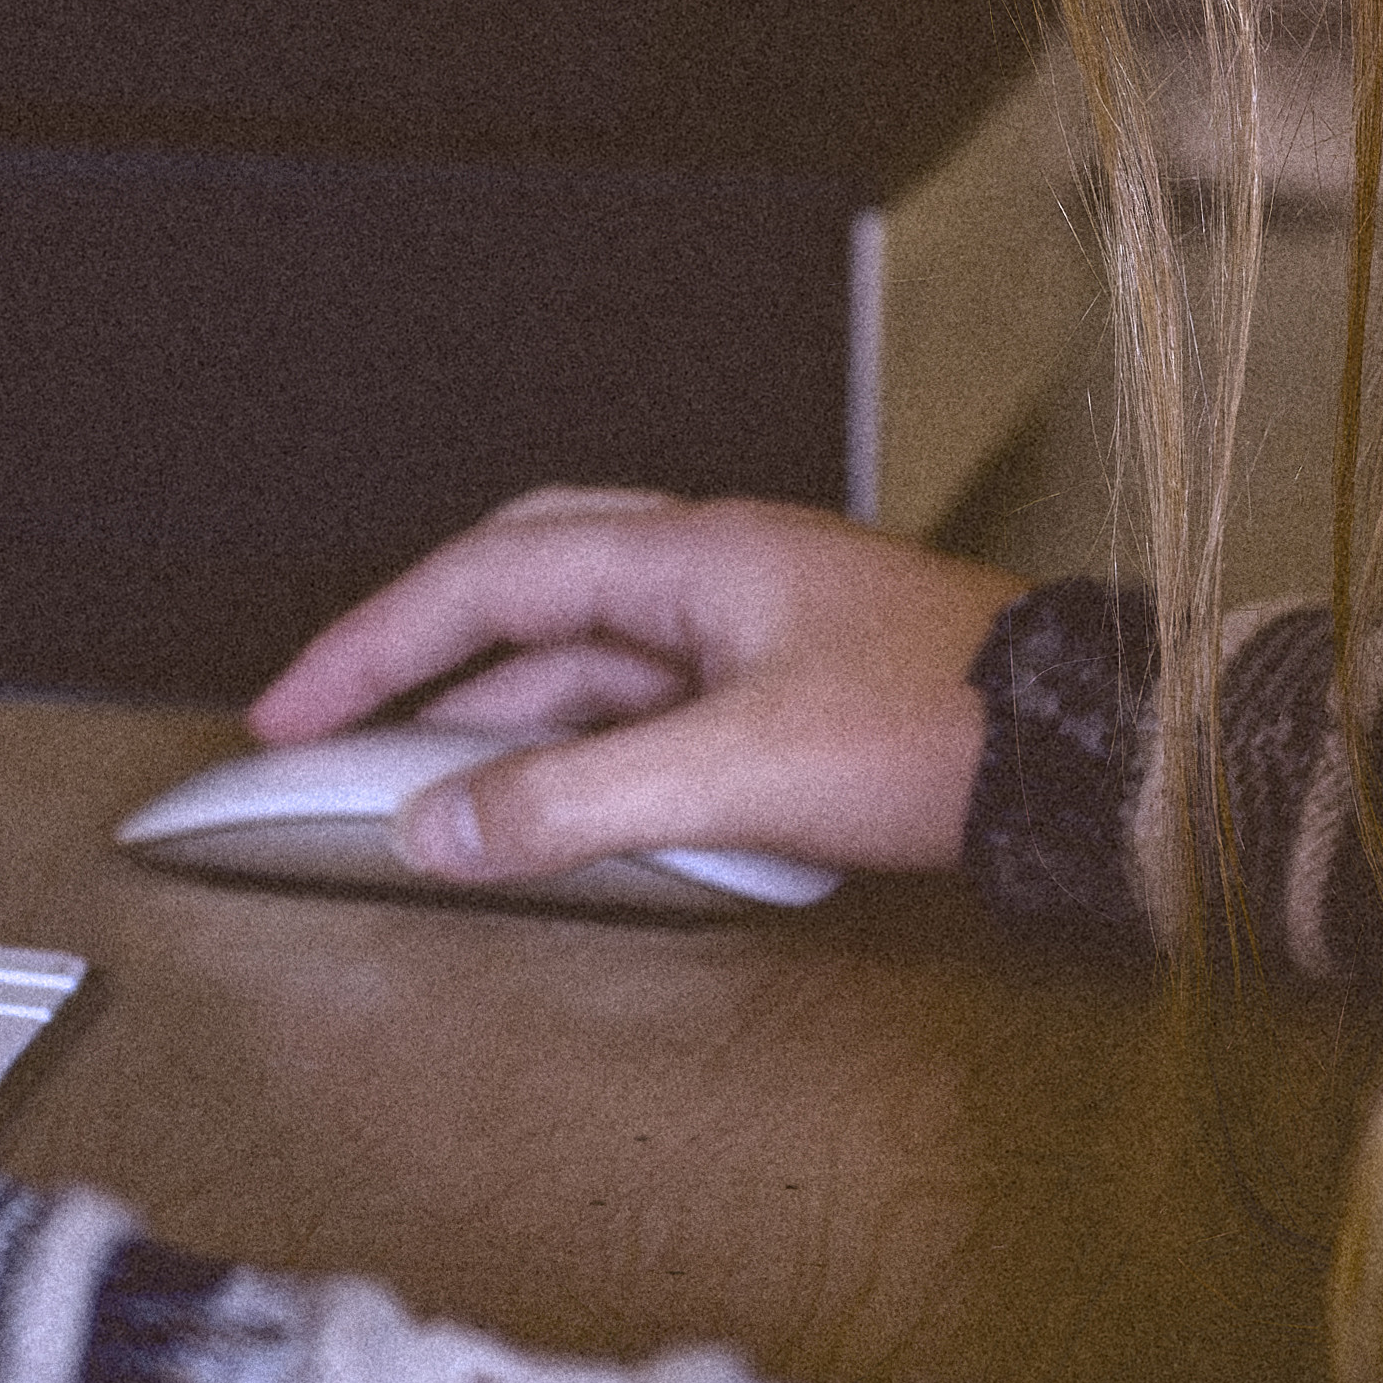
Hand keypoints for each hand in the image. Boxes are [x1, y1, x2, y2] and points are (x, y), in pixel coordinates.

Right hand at [246, 488, 1007, 893]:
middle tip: (323, 720)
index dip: (373, 643)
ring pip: (580, 655)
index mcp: (690, 555)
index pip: (485, 577)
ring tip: (416, 788)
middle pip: (517, 586)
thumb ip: (576, 802)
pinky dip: (570, 751)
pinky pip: (636, 706)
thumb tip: (441, 827)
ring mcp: (746, 627)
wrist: (1091, 757)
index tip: (291, 708)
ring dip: (493, 714)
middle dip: (410, 653)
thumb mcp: (736, 772)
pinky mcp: (779, 690)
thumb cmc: (946, 730)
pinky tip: (551, 810)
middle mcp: (709, 573)